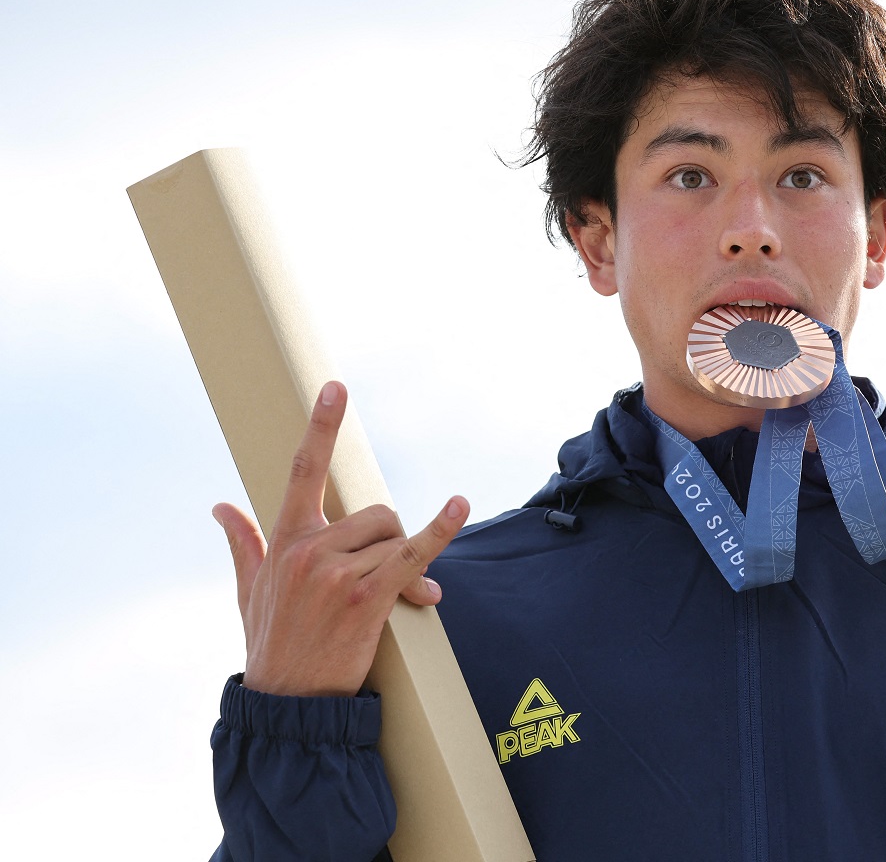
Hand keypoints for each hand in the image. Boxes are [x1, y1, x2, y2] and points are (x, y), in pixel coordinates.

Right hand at [213, 380, 467, 697]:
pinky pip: (413, 552)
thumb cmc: (272, 644)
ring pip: (394, 538)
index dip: (322, 427)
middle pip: (376, 514)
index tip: (335, 388)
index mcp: (284, 541)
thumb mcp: (249, 590)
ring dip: (405, 566)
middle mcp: (309, 550)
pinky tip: (458, 505)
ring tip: (398, 600)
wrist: (288, 704)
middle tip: (385, 580)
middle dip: (390, 541)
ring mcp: (338, 573)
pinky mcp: (368, 597)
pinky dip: (440, 529)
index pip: (303, 471)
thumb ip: (242, 543)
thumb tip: (220, 507)